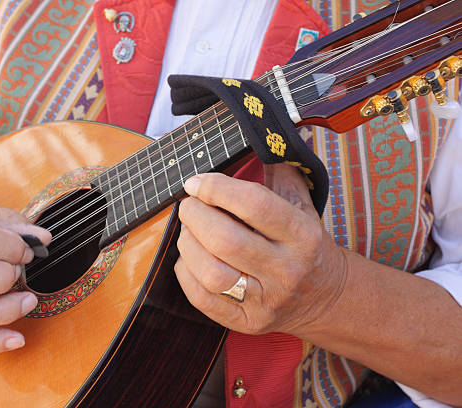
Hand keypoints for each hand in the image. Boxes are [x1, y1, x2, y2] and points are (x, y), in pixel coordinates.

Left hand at [174, 164, 346, 335]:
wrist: (325, 297)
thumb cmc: (305, 244)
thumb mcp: (303, 204)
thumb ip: (280, 171)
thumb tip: (259, 133)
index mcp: (303, 236)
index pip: (255, 205)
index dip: (217, 188)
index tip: (196, 181)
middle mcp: (287, 270)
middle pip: (225, 240)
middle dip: (195, 215)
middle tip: (188, 204)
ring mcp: (266, 301)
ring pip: (211, 272)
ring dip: (187, 244)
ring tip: (189, 230)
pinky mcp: (247, 323)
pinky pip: (202, 299)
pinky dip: (185, 272)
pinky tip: (190, 257)